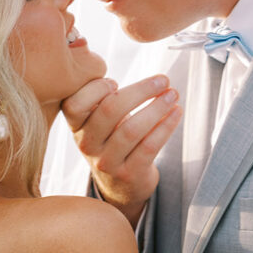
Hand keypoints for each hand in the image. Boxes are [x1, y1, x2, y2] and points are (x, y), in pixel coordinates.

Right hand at [61, 74, 182, 226]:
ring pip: (131, 129)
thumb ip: (102, 95)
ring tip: (173, 94)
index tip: (115, 82)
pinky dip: (166, 126)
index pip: (75, 103)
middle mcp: (87, 144)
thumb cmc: (112, 139)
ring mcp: (106, 162)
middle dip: (140, 90)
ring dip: (157, 107)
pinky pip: (149, 146)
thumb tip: (128, 68)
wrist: (120, 184)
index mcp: (76, 126)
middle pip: (109, 110)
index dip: (96, 89)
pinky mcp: (129, 173)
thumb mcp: (98, 120)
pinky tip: (176, 112)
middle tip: (163, 80)